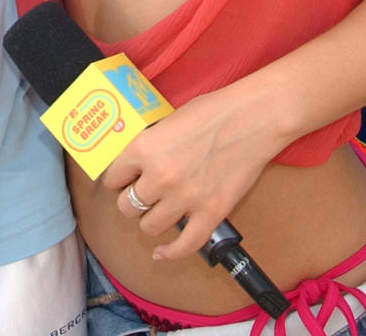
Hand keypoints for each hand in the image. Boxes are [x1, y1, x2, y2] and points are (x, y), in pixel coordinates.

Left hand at [101, 84, 279, 262]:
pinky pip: (184, 246)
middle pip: (127, 207)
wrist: (252, 118)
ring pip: (149, 227)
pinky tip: (161, 253)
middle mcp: (160, 176)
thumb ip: (151, 145)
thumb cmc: (214, 111)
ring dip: (151, 220)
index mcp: (145, 148)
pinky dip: (170, 253)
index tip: (123, 182)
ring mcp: (185, 198)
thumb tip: (137, 162)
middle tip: (140, 195)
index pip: (112, 178)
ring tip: (158, 211)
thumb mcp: (168, 120)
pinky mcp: (211, 213)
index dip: (117, 180)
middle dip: (131, 201)